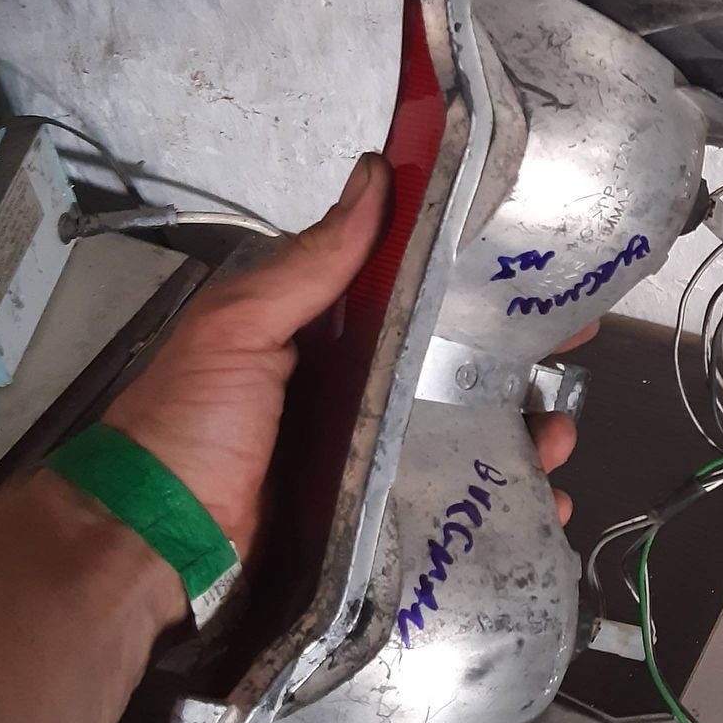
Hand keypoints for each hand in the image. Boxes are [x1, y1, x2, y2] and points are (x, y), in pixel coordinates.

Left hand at [105, 155, 584, 558]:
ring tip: (557, 440)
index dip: (475, 282)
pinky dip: (502, 506)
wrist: (150, 548)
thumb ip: (309, 262)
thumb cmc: (186, 428)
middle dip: (516, 363)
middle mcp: (353, 391)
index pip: (413, 294)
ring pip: (466, 436)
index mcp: (321, 334)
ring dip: (522, 435)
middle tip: (572, 353)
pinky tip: (540, 503)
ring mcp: (369, 458)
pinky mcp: (377, 519)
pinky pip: (449, 505)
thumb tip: (374, 175)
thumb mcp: (239, 327)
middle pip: (454, 369)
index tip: (535, 271)